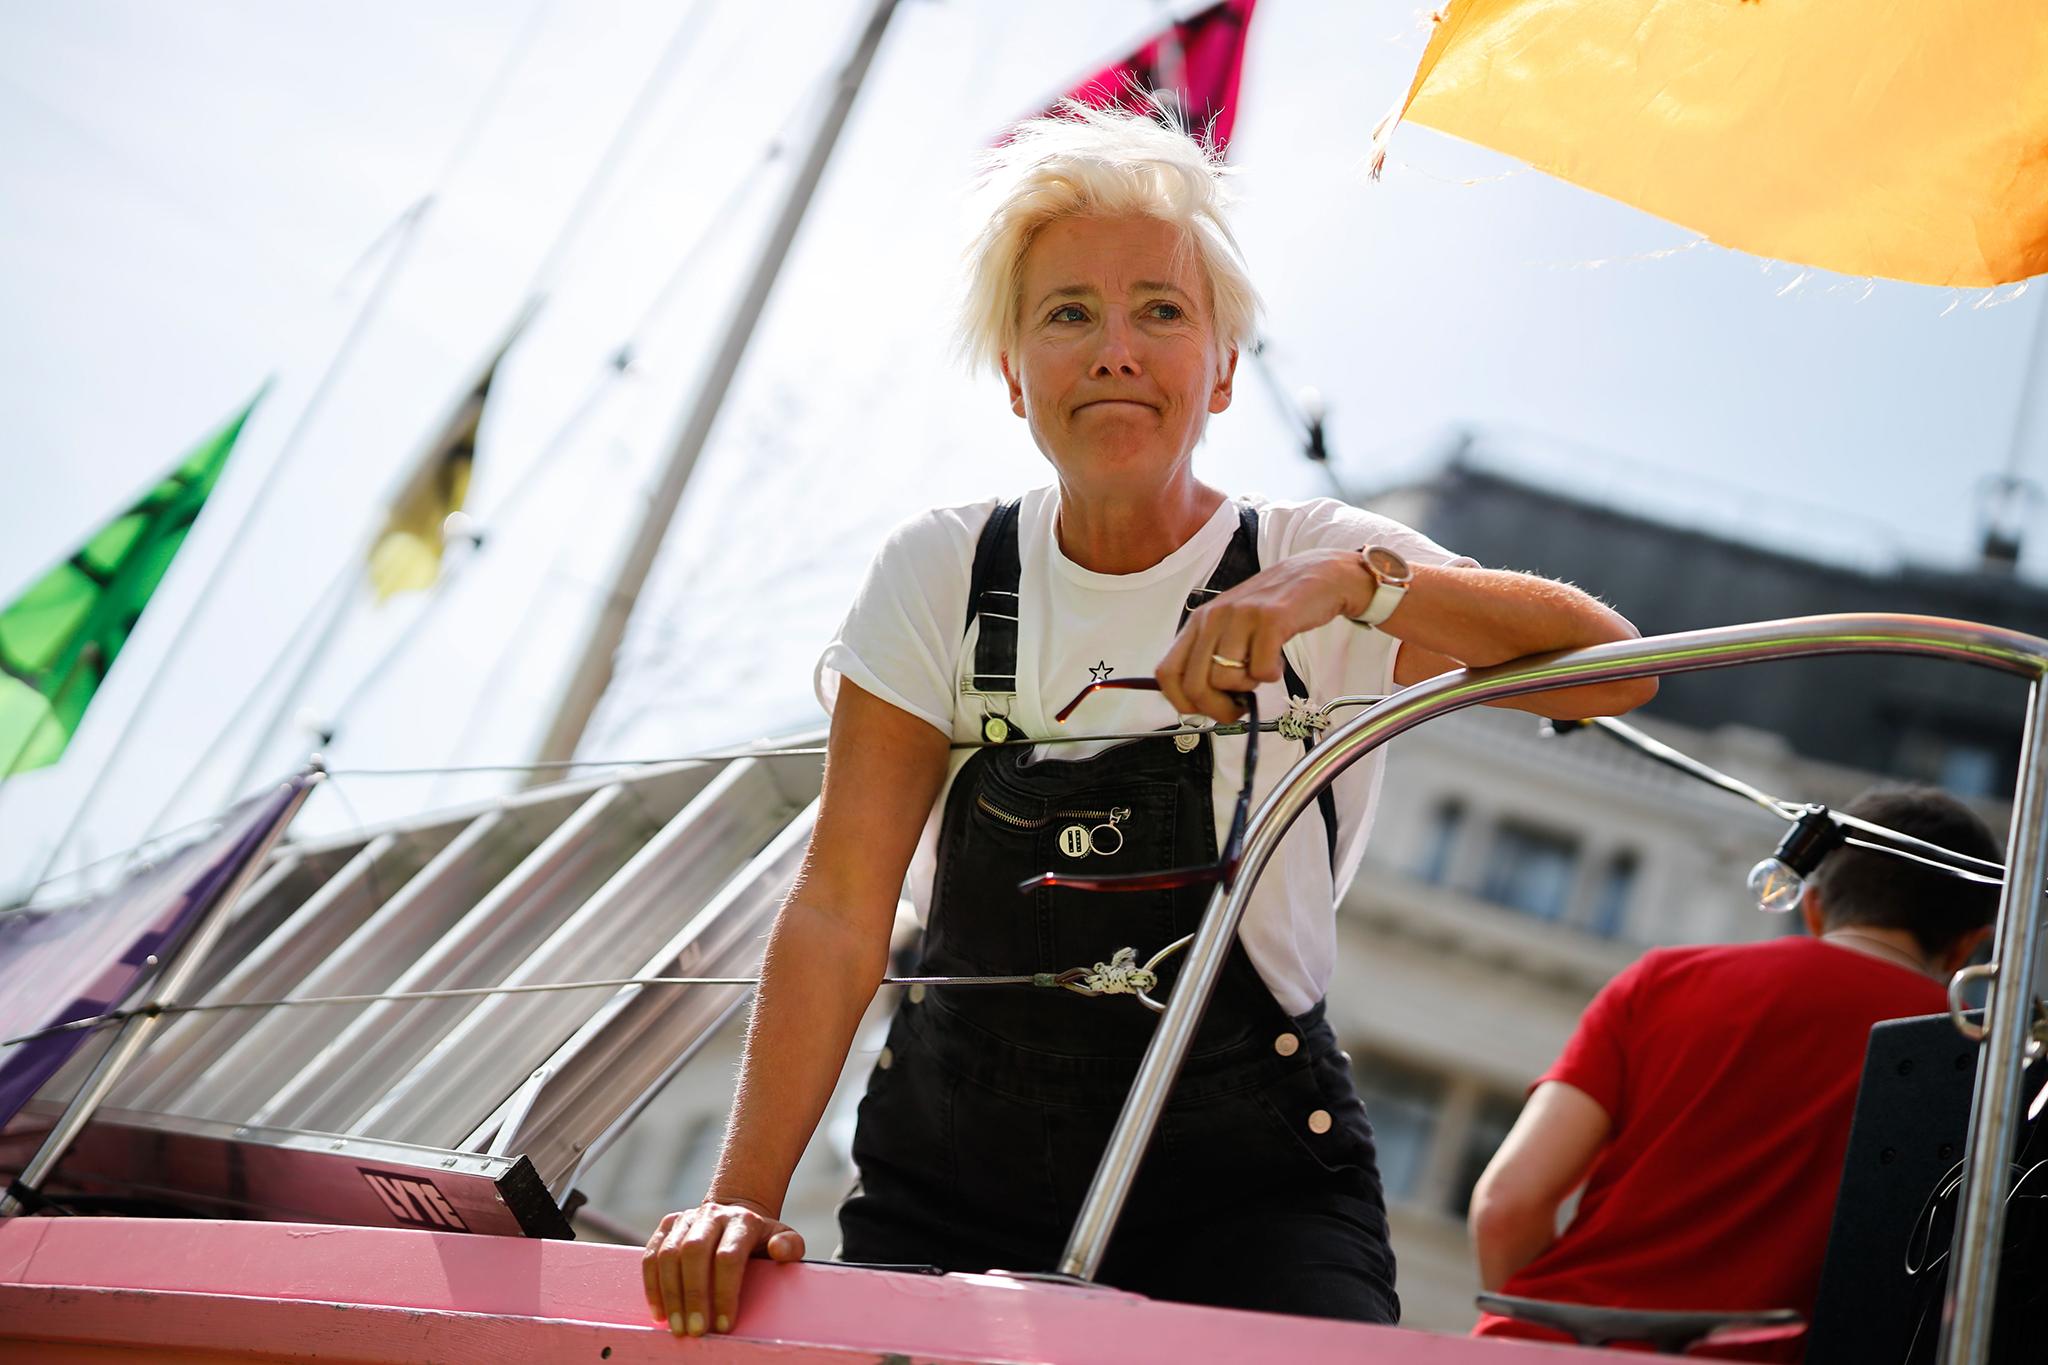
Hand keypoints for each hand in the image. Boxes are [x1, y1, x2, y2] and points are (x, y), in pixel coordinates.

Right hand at [642, 1198, 805, 1336]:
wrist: (735, 1215)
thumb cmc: (761, 1240)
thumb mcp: (783, 1239)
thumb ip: (789, 1246)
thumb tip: (779, 1250)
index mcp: (743, 1221)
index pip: (728, 1257)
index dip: (724, 1293)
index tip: (725, 1325)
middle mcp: (712, 1215)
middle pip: (694, 1253)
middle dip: (693, 1296)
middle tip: (696, 1331)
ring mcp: (687, 1218)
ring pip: (669, 1255)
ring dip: (670, 1295)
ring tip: (677, 1328)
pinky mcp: (668, 1224)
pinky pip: (651, 1255)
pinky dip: (652, 1285)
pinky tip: (659, 1312)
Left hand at [1158, 549, 1359, 720]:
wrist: (1318, 576)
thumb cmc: (1273, 609)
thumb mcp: (1231, 628)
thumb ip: (1212, 657)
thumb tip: (1199, 701)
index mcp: (1199, 622)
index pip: (1167, 673)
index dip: (1183, 701)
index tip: (1206, 708)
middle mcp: (1214, 617)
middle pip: (1195, 685)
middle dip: (1218, 709)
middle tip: (1239, 707)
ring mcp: (1241, 617)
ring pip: (1225, 680)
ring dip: (1248, 688)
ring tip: (1261, 670)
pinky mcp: (1271, 620)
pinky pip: (1261, 670)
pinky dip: (1271, 676)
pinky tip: (1277, 661)